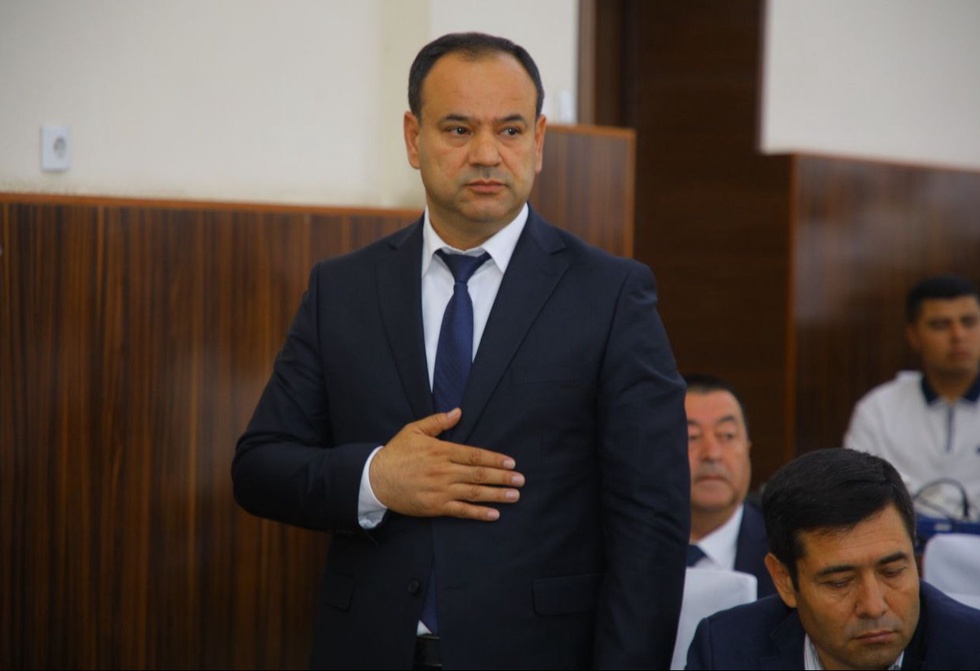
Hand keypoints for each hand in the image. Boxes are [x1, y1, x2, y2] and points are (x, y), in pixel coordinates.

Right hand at [369, 408, 524, 520]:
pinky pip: (461, 511)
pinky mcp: (435, 507)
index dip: (495, 459)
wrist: (375, 480)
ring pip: (474, 493)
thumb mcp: (414, 430)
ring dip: (496, 495)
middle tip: (520, 480)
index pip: (474, 455)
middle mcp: (444, 471)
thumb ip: (438, 422)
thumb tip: (458, 412)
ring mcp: (440, 491)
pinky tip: (494, 514)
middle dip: (502, 477)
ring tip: (514, 496)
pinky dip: (478, 513)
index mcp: (441, 452)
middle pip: (479, 474)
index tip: (511, 463)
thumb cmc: (396, 453)